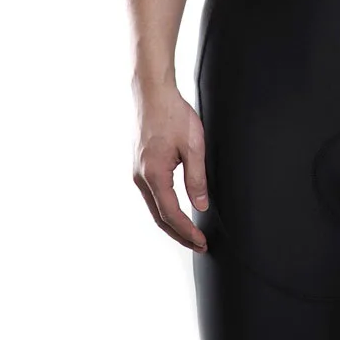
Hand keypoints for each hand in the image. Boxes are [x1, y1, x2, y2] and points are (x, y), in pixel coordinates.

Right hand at [132, 85, 209, 252]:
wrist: (152, 93)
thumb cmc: (173, 114)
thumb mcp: (193, 146)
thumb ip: (196, 178)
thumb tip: (201, 206)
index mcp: (154, 175)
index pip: (171, 214)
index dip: (187, 232)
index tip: (202, 242)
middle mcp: (140, 177)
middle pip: (159, 217)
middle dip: (179, 234)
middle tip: (199, 245)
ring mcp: (137, 172)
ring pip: (154, 207)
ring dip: (171, 223)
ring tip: (190, 234)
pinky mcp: (139, 165)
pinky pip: (151, 195)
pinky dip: (164, 208)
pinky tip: (176, 211)